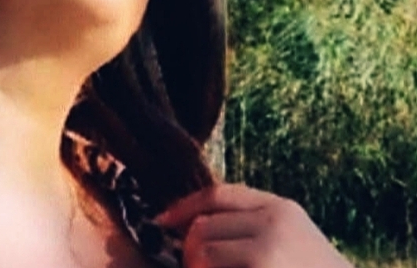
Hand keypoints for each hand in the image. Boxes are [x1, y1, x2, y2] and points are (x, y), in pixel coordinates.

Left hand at [154, 183, 353, 267]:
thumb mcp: (291, 238)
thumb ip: (252, 224)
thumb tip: (194, 225)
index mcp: (281, 208)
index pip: (218, 194)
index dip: (185, 206)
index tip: (163, 220)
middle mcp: (274, 222)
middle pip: (204, 224)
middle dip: (190, 248)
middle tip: (193, 266)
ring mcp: (268, 249)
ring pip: (203, 250)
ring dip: (197, 267)